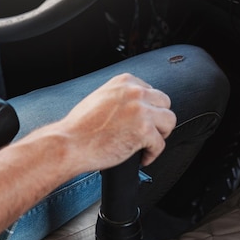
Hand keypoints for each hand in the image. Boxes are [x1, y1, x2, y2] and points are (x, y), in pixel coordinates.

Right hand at [61, 73, 175, 171]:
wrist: (70, 143)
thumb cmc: (80, 126)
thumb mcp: (101, 97)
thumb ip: (121, 97)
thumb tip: (137, 106)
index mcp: (125, 82)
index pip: (152, 91)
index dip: (150, 108)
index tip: (144, 119)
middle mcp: (135, 92)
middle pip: (165, 103)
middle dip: (158, 119)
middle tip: (149, 132)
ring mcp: (141, 110)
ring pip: (169, 121)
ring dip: (160, 135)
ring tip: (147, 143)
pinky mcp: (144, 130)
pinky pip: (160, 144)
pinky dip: (152, 154)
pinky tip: (141, 157)